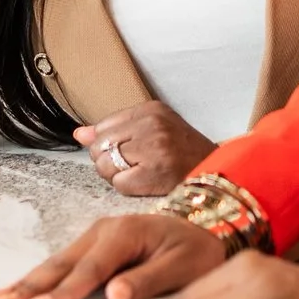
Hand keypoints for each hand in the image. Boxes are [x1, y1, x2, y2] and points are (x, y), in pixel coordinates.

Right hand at [0, 213, 225, 298]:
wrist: (206, 225)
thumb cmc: (197, 249)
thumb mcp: (184, 266)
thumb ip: (149, 280)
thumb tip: (114, 295)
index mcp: (125, 235)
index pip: (89, 271)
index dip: (62, 292)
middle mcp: (104, 231)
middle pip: (63, 264)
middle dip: (31, 286)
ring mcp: (96, 235)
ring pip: (58, 262)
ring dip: (29, 282)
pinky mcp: (94, 244)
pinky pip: (64, 263)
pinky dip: (42, 277)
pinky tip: (21, 289)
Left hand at [73, 100, 215, 197]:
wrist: (219, 172)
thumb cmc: (183, 153)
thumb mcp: (152, 129)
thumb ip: (114, 129)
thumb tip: (79, 134)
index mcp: (150, 109)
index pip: (103, 127)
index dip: (110, 145)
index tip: (129, 151)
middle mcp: (151, 124)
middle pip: (100, 147)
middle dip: (110, 161)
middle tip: (135, 166)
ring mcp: (153, 148)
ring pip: (105, 166)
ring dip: (117, 176)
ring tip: (141, 174)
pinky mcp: (154, 173)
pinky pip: (118, 184)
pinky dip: (128, 188)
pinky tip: (146, 184)